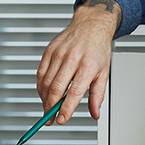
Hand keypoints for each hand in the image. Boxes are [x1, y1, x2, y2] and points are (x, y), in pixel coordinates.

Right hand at [35, 0, 120, 124]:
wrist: (91, 24)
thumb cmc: (98, 48)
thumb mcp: (104, 72)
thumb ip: (97, 95)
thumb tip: (95, 114)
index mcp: (88, 65)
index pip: (74, 92)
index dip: (66, 108)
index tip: (62, 119)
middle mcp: (73, 58)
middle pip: (57, 88)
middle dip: (51, 108)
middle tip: (50, 119)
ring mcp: (59, 53)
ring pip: (46, 82)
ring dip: (44, 99)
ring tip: (47, 109)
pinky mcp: (50, 50)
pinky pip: (41, 72)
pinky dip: (40, 86)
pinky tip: (44, 94)